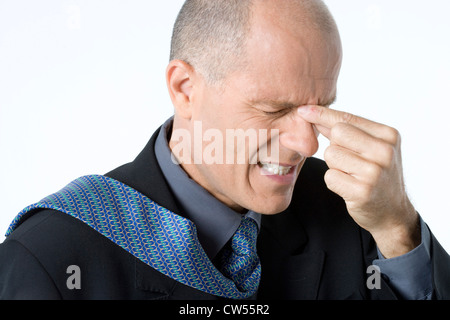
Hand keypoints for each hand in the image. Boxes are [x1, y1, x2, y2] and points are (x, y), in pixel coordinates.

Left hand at [298, 105, 420, 257]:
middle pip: (337, 134)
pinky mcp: (362, 192)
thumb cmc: (376, 175)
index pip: (347, 119)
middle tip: (348, 161)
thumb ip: (347, 131)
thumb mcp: (371, 148)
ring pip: (331, 155)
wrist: (392, 212)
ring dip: (335, 166)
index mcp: (388, 135)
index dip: (322, 114)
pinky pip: (330, 177)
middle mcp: (385, 151)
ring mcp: (374, 172)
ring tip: (352, 175)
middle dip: (334, 145)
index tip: (303, 110)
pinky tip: (350, 187)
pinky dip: (334, 182)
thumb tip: (312, 114)